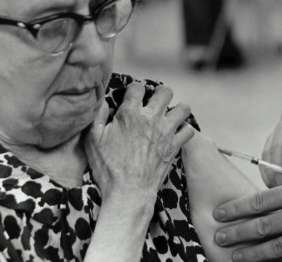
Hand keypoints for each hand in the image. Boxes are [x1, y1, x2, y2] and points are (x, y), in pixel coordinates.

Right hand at [84, 82, 195, 204]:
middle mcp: (151, 119)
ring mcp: (166, 132)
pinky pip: (189, 130)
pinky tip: (176, 132)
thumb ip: (97, 117)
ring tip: (168, 115)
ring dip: (177, 109)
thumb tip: (104, 102)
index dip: (134, 89)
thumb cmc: (108, 169)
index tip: (133, 96)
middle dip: (159, 93)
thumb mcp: (92, 141)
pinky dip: (184, 130)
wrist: (128, 193)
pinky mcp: (175, 146)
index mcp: (130, 114)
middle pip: (165, 91)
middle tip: (154, 101)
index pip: (137, 87)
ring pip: (183, 108)